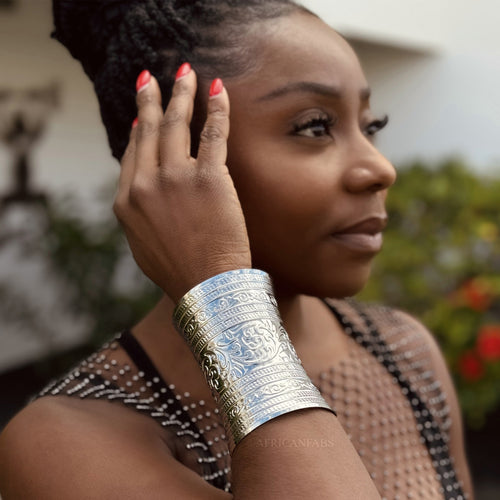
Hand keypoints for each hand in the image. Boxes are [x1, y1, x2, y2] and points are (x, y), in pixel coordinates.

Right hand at [113, 67, 251, 302]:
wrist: (205, 289)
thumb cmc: (179, 273)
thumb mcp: (143, 245)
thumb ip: (138, 215)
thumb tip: (141, 195)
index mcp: (128, 201)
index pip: (133, 153)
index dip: (138, 129)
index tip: (141, 114)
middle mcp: (146, 184)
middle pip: (148, 131)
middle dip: (150, 99)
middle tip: (151, 78)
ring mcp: (175, 178)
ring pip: (176, 124)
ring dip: (180, 93)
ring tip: (184, 72)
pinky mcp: (208, 178)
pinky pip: (213, 133)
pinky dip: (216, 108)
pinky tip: (217, 88)